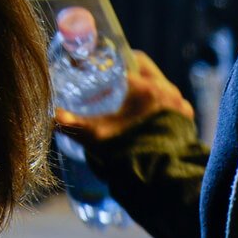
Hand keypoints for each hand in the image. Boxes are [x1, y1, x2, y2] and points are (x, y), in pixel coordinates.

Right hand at [56, 49, 194, 143]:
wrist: (163, 179)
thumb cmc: (129, 153)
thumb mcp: (95, 136)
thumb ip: (70, 123)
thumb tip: (49, 115)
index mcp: (144, 87)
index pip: (128, 58)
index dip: (112, 60)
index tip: (101, 65)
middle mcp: (166, 90)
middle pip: (145, 66)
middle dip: (128, 68)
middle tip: (112, 79)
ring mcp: (179, 105)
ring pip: (160, 84)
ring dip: (145, 86)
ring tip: (128, 99)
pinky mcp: (187, 120)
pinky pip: (172, 102)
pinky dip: (159, 103)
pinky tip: (146, 116)